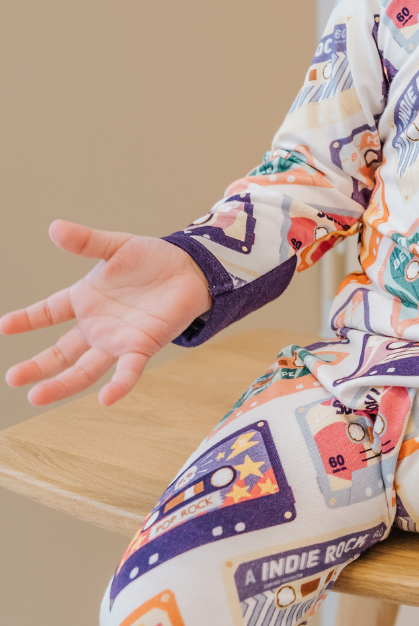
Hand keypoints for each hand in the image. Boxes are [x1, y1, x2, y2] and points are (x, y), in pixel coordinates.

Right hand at [2, 220, 210, 406]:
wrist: (192, 268)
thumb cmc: (152, 259)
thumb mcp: (116, 246)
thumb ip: (86, 241)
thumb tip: (55, 227)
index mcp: (86, 300)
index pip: (49, 312)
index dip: (28, 319)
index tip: (4, 326)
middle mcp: (98, 325)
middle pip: (61, 352)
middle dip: (37, 366)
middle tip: (13, 378)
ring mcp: (118, 339)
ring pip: (86, 368)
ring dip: (63, 384)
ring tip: (37, 397)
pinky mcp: (143, 346)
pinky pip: (128, 370)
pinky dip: (118, 385)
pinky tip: (106, 399)